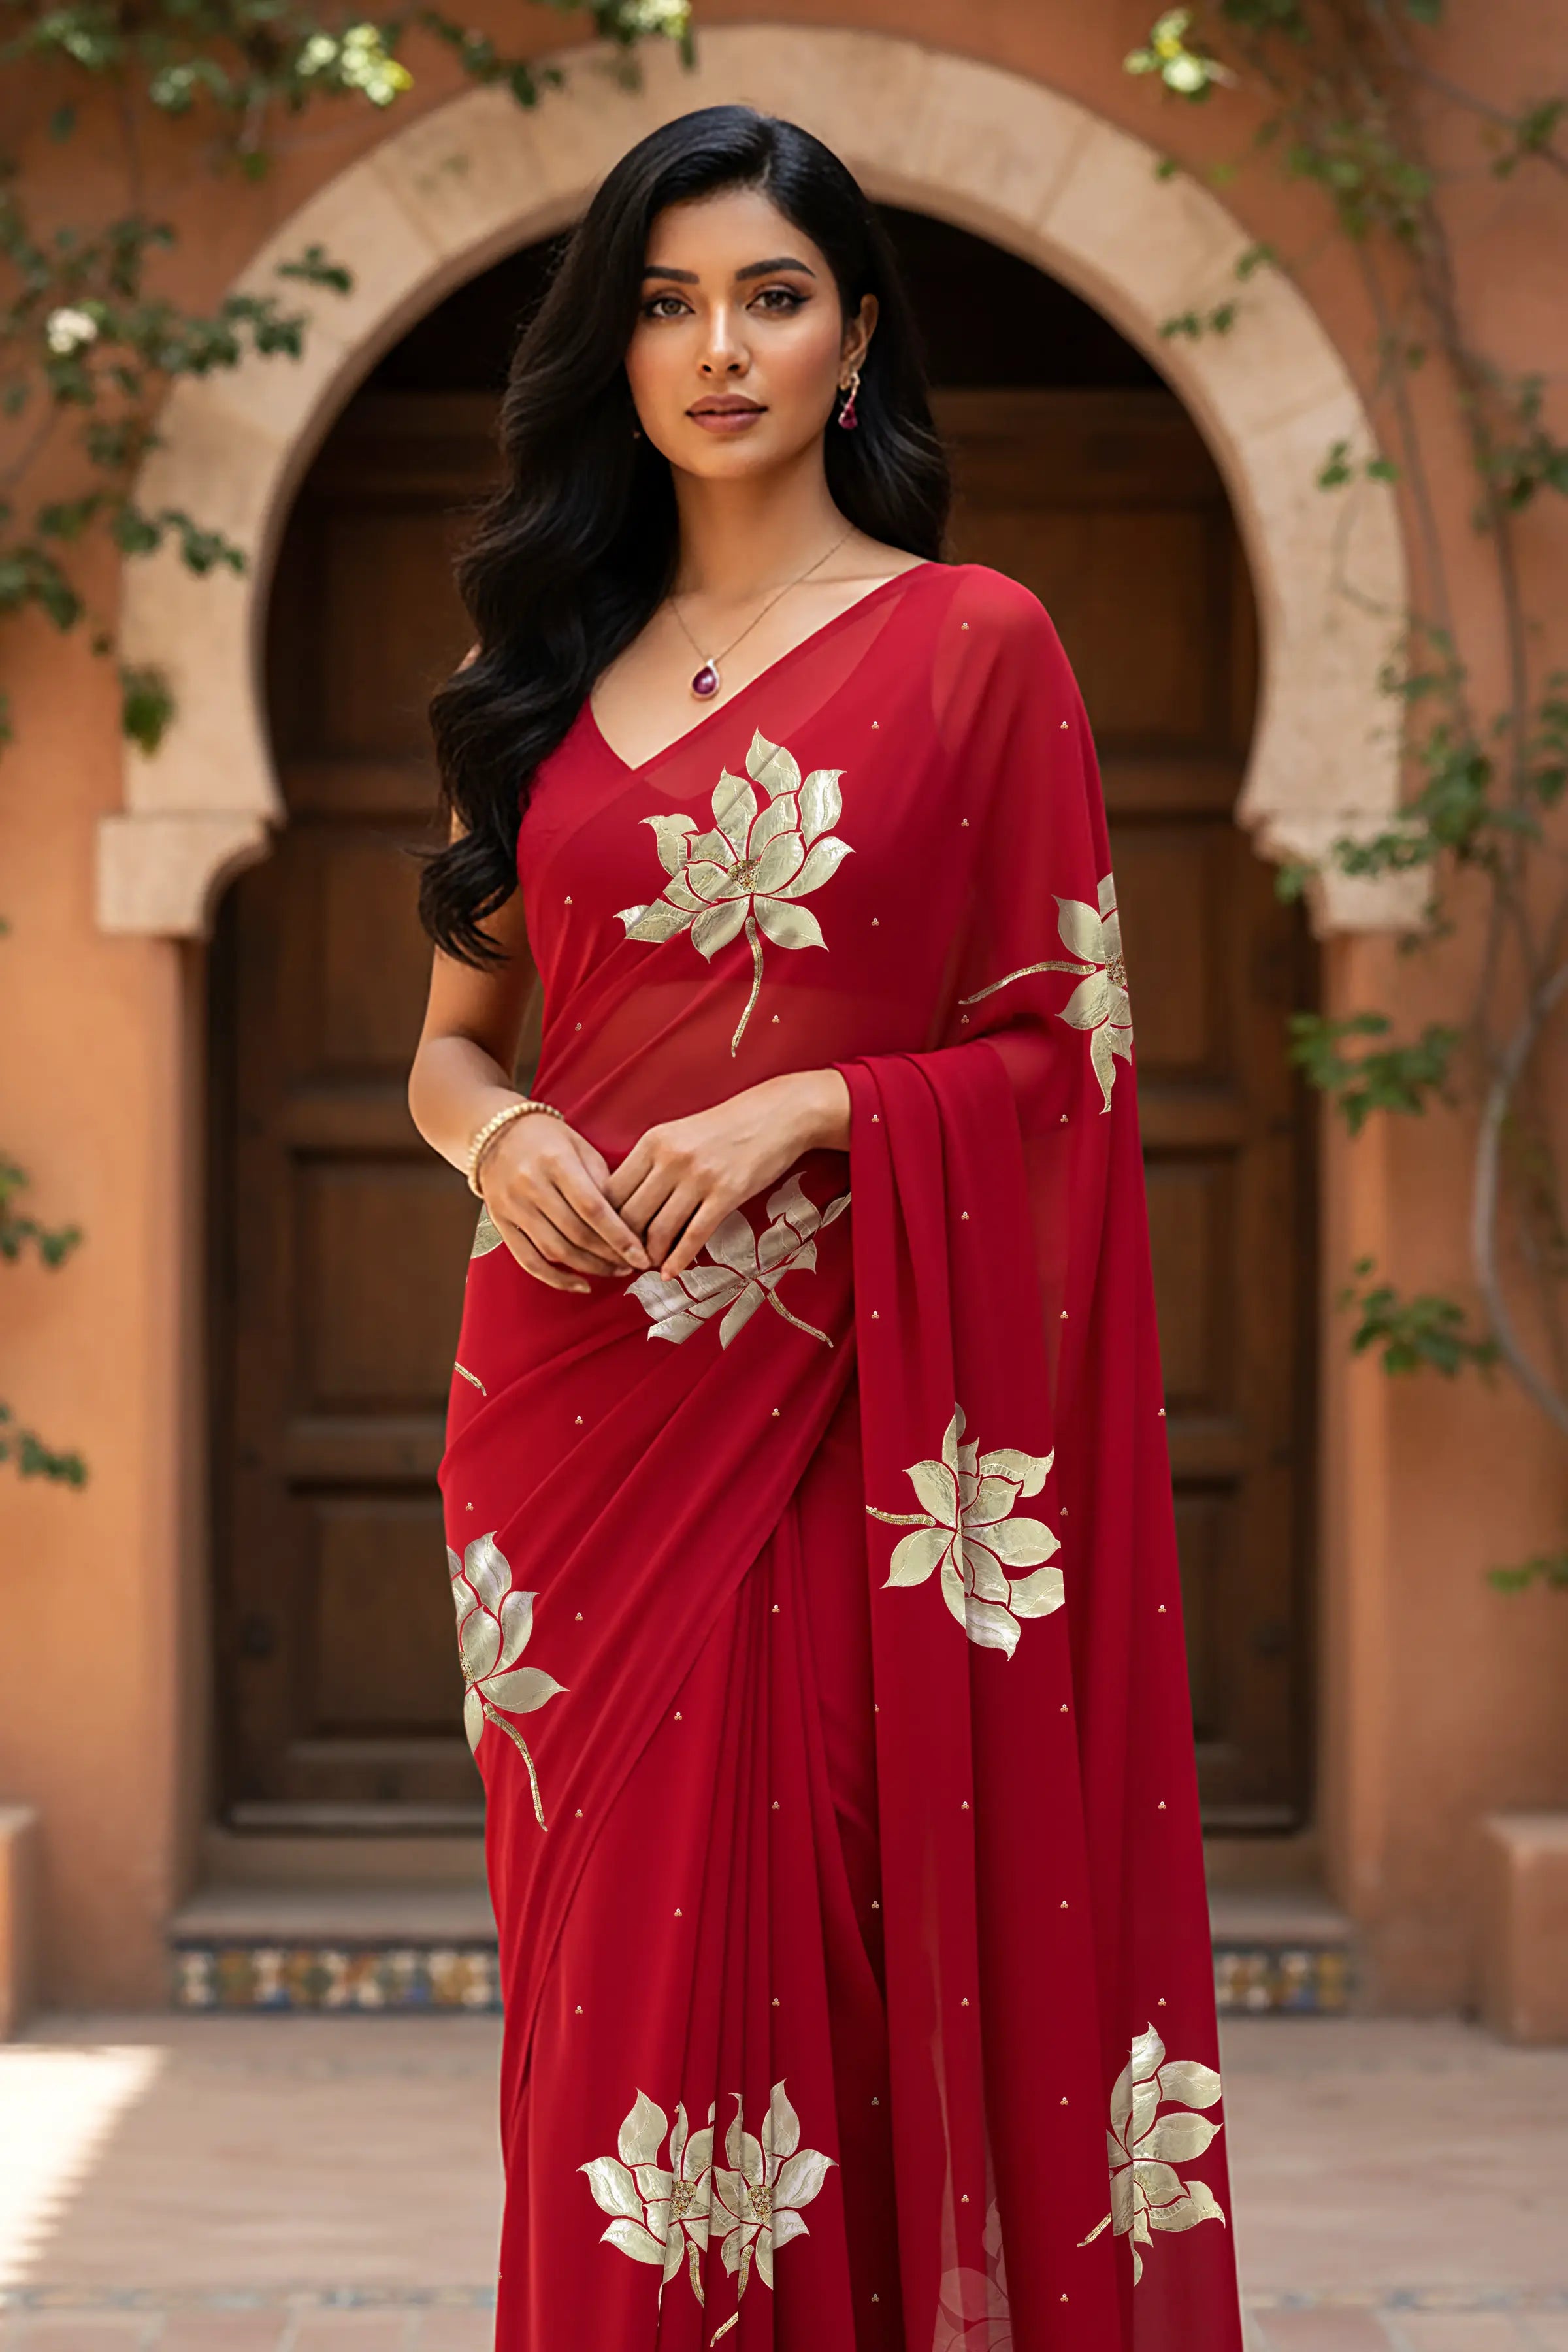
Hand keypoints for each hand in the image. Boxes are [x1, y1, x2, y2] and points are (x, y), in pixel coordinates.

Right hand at [480, 1112, 651, 1293]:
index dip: (620, 1237)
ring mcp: (512, 1206)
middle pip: (576, 1233)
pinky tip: (580, 1284)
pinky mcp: (501, 1222)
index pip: (593, 1208)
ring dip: (589, 1267)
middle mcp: (530, 1184)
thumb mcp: (581, 1148)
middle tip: (633, 1265)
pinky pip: (528, 1260)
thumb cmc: (547, 1139)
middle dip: (609, 1256)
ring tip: (614, 1271)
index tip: (641, 1256)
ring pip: (555, 1250)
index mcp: (556, 1161)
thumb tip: (629, 1225)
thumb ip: (603, 1183)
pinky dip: (555, 1278)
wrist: (495, 1133)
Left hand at [605, 1069, 849, 1279]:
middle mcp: (670, 1158)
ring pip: (658, 1230)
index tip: (605, 1240)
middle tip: (622, 1262)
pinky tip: (671, 1273)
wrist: (778, 1114)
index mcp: (652, 1142)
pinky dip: (678, 1260)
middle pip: (629, 1215)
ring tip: (646, 1268)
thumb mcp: (678, 1135)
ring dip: (649, 1257)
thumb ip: (651, 1165)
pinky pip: (694, 1236)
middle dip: (622, 1246)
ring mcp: (699, 1176)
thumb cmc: (725, 1127)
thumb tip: (624, 1205)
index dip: (603, 1223)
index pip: (611, 1191)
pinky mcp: (727, 1194)